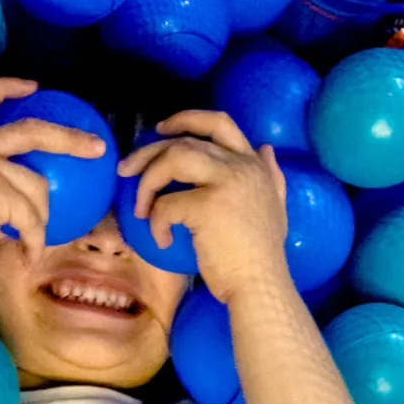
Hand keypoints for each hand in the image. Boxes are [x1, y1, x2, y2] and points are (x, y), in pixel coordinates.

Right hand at [0, 78, 109, 289]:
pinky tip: (27, 255)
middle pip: (31, 130)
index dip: (4, 86)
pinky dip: (33, 241)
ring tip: (28, 241)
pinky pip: (33, 218)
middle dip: (69, 137)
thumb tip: (38, 191)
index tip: (32, 87)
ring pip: (38, 187)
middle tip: (96, 147)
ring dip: (39, 219)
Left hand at [118, 110, 290, 304]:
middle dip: (148, 152)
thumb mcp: (276, 207)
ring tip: (139, 208)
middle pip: (185, 141)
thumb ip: (272, 175)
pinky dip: (156, 222)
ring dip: (147, 182)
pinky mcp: (208, 206)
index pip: (218, 122)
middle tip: (126, 170)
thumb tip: (265, 149)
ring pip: (173, 160)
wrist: (261, 285)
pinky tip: (160, 240)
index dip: (185, 119)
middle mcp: (241, 165)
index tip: (160, 130)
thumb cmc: (262, 255)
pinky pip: (167, 204)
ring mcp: (225, 183)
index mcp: (253, 163)